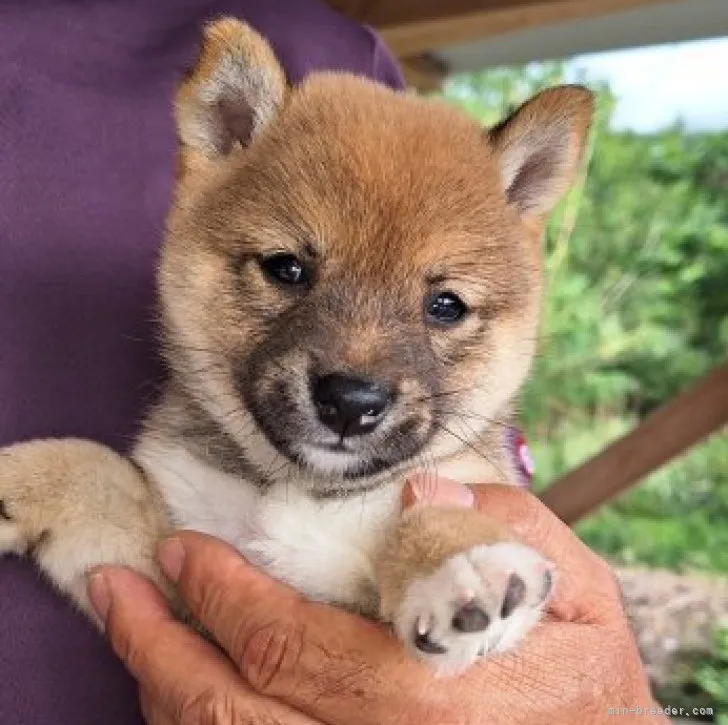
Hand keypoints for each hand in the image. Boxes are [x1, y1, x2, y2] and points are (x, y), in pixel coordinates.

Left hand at [88, 477, 666, 724]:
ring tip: (132, 630)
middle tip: (118, 588)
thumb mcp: (572, 586)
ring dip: (164, 689)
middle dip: (157, 645)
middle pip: (231, 714)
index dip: (220, 595)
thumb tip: (416, 495)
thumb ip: (499, 530)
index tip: (182, 551)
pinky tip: (184, 687)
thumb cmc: (585, 675)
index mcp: (428, 695)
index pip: (288, 644)